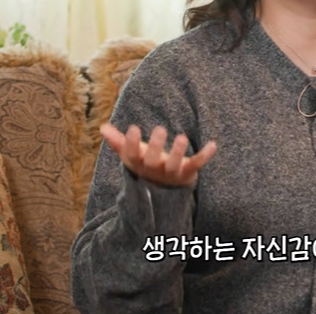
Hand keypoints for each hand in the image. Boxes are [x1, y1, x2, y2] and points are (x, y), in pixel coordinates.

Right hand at [101, 123, 216, 186]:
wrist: (163, 188)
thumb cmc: (146, 163)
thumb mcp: (132, 154)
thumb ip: (119, 142)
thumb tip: (102, 127)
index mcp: (138, 163)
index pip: (132, 154)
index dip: (131, 143)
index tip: (133, 128)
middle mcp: (154, 169)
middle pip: (153, 160)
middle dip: (155, 146)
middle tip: (160, 129)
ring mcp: (171, 172)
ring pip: (174, 165)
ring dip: (178, 152)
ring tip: (182, 137)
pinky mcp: (187, 172)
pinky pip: (196, 164)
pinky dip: (205, 155)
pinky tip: (213, 145)